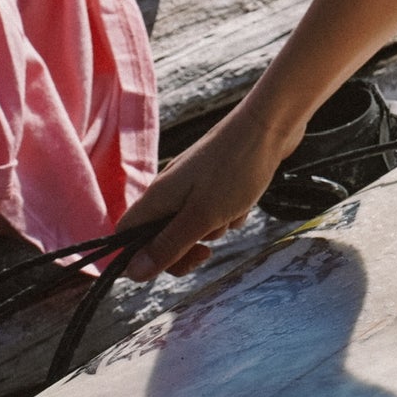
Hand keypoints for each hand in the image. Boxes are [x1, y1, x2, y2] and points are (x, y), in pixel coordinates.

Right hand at [117, 104, 299, 278]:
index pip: (126, 234)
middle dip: (184, 249)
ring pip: (194, 224)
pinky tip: (247, 200)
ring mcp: (194, 181)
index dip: (137, 257)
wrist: (271, 124)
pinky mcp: (218, 178)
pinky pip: (217, 210)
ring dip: (214, 228)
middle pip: (161, 235)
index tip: (166, 267)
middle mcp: (171, 187)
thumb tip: (132, 273)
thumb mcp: (201, 216)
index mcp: (158, 195)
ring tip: (233, 211)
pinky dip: (231, 212)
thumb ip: (168, 246)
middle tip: (206, 252)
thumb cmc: (236, 169)